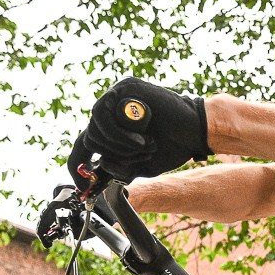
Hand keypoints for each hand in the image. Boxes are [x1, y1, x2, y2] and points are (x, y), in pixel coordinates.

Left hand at [68, 79, 209, 187]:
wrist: (195, 131)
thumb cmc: (172, 146)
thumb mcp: (140, 165)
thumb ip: (118, 169)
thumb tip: (98, 171)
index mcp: (113, 127)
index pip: (85, 145)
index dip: (78, 166)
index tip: (83, 185)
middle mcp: (111, 111)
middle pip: (89, 139)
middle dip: (113, 155)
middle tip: (139, 156)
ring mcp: (116, 97)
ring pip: (95, 130)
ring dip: (119, 146)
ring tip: (144, 146)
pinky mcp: (123, 88)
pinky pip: (104, 117)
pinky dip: (120, 135)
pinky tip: (141, 138)